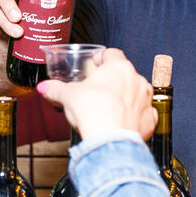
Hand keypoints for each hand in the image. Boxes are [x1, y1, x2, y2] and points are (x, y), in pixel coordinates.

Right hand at [36, 48, 156, 140]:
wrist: (110, 142)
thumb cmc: (93, 113)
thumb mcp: (68, 96)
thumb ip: (56, 88)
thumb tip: (46, 87)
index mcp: (118, 68)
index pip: (112, 54)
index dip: (102, 57)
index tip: (95, 63)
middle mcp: (137, 80)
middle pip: (124, 74)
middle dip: (112, 81)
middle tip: (97, 90)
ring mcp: (145, 99)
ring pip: (136, 93)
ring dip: (124, 97)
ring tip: (108, 108)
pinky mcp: (150, 119)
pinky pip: (143, 114)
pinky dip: (133, 116)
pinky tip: (121, 122)